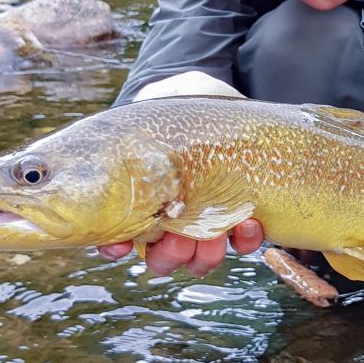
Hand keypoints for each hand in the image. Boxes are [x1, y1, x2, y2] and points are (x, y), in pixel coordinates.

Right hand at [100, 71, 253, 274]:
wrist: (223, 103)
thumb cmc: (180, 107)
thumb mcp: (156, 105)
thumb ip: (140, 118)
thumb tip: (127, 123)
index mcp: (140, 199)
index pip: (116, 236)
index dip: (115, 245)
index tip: (120, 244)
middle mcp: (170, 219)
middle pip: (161, 258)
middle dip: (169, 255)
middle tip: (178, 238)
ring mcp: (205, 221)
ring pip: (199, 259)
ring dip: (206, 253)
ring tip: (216, 232)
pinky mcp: (239, 215)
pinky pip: (242, 243)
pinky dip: (246, 239)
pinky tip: (249, 222)